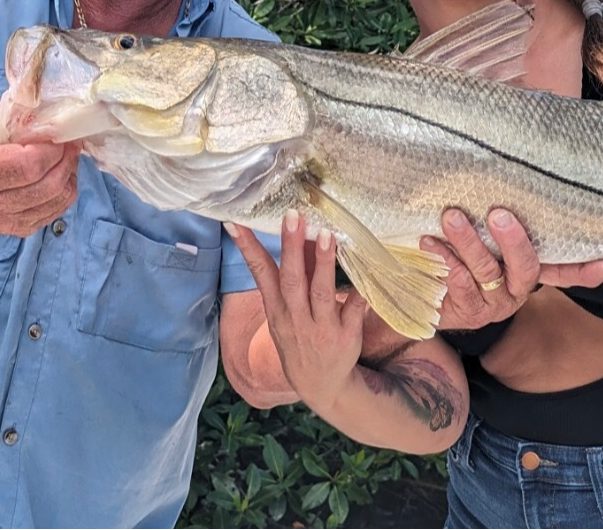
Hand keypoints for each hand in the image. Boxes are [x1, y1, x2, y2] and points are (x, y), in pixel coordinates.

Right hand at [0, 101, 79, 237]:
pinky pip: (59, 209)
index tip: (57, 132)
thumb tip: (40, 116)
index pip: (30, 165)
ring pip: (59, 198)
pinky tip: (57, 173)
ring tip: (64, 156)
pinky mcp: (21, 228)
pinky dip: (66, 188)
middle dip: (66, 158)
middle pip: (50, 183)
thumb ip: (5, 114)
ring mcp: (7, 221)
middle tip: (68, 142)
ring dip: (69, 172)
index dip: (52, 148)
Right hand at [225, 211, 366, 413]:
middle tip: (293, 216)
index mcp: (277, 309)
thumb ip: (294, 276)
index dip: (249, 249)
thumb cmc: (301, 338)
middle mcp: (296, 318)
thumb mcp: (286, 312)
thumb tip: (301, 232)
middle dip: (291, 247)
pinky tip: (364, 267)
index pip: (260, 274)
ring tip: (326, 234)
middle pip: (292, 279)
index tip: (238, 223)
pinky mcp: (347, 336)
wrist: (323, 387)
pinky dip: (357, 291)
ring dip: (323, 263)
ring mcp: (321, 328)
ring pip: (321, 292)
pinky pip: (353, 309)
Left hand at [420, 207, 602, 331]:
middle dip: (513, 240)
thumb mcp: (482, 236)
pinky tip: (430, 241)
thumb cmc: (459, 252)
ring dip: (468, 240)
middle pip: (526, 266)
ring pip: (486, 270)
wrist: (425, 294)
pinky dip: (445, 259)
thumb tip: (502, 171)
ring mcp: (493, 302)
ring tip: (451, 216)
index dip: (585, 269)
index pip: (563, 270)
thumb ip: (498, 220)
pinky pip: (459, 283)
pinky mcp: (467, 311)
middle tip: (498, 214)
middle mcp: (516, 288)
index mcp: (527, 270)